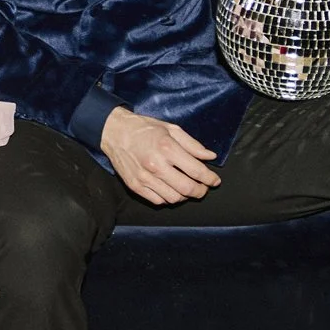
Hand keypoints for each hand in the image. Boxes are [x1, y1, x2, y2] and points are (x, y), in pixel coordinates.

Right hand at [99, 107, 219, 204]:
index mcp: (167, 148)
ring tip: (186, 188)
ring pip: (174, 198)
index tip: (215, 180)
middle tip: (203, 187)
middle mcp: (156, 165)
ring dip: (184, 196)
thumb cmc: (144, 129)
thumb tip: (210, 157)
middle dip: (200, 191)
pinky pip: (158, 200)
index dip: (210, 179)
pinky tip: (170, 189)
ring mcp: (145, 178)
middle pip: (187, 189)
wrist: (115, 132)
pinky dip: (168, 198)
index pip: (196, 171)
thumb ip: (192, 145)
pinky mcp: (135, 186)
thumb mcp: (171, 129)